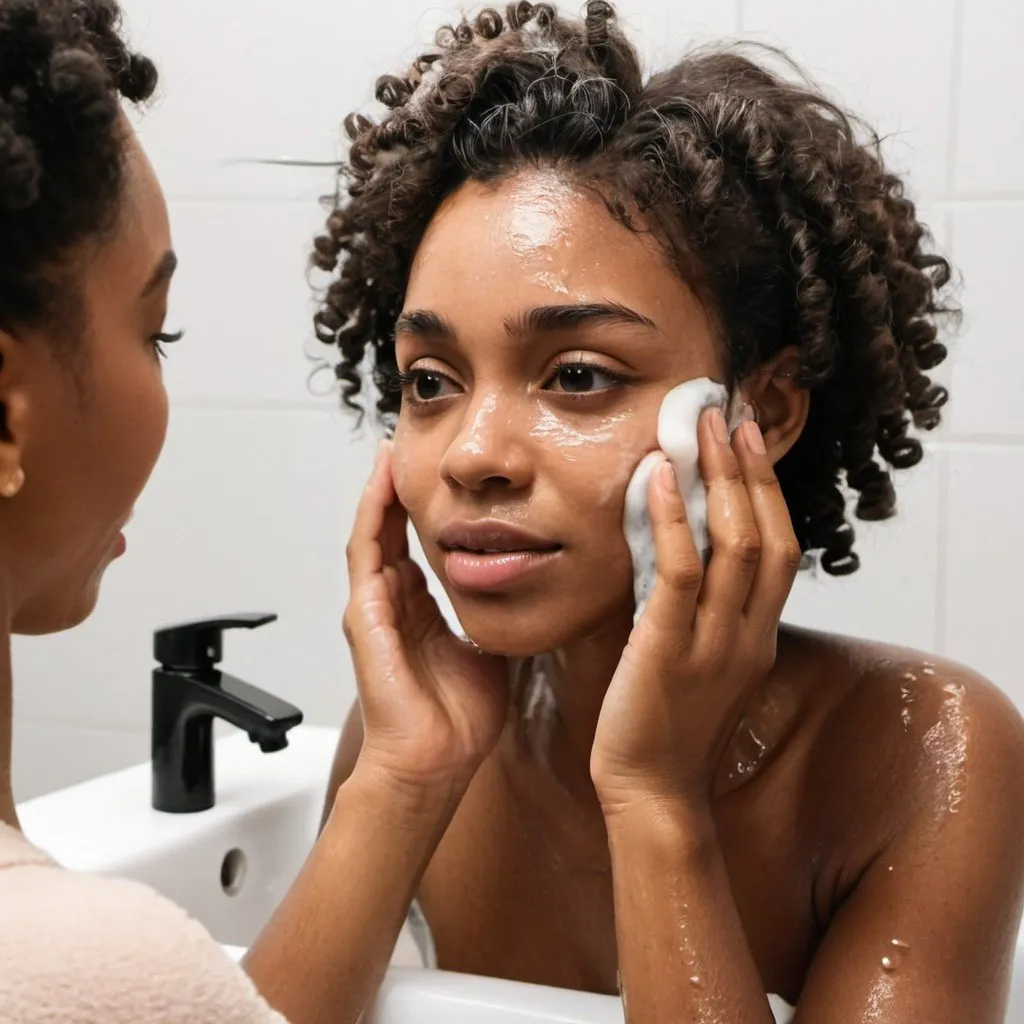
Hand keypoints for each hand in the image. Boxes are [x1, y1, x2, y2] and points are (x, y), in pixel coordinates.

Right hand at [344, 441, 508, 794]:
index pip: (419, 545)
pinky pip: (367, 553)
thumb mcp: (490, 650)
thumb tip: (536, 591)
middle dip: (400, 487)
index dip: (427, 508)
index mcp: (419, 612)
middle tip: (413, 444)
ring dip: (382, 489)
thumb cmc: (459, 720)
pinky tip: (384, 481)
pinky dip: (374, 514)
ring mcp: (373, 608)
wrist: (433, 764)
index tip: (445, 475)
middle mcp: (392, 604)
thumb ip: (500, 617)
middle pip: (391, 530)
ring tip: (393, 449)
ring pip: (374, 532)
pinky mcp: (365, 615)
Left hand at [591, 411, 801, 811]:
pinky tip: (657, 480)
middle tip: (728, 417)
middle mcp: (747, 635)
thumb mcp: (699, 659)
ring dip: (720, 481)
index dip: (767, 491)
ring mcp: (714, 644)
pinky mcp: (667, 651)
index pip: (779, 550)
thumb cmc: (666, 724)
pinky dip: (672, 520)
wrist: (650, 792)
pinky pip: (679, 574)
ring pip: (734, 546)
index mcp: (757, 636)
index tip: (747, 443)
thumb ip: (700, 609)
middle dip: (750, 472)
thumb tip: (676, 547)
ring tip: (701, 430)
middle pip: (767, 536)